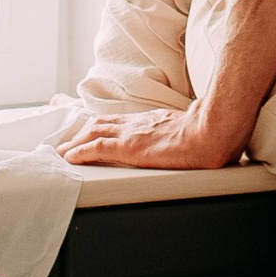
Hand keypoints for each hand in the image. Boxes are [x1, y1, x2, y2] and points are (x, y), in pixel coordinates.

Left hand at [61, 101, 244, 170]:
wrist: (213, 131)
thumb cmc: (211, 132)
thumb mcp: (193, 129)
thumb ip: (186, 132)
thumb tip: (197, 140)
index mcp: (153, 120)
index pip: (121, 119)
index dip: (103, 123)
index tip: (91, 126)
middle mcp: (138, 123)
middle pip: (101, 122)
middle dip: (81, 130)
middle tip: (65, 138)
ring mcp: (132, 133)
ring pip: (93, 132)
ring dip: (75, 141)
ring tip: (62, 151)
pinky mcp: (130, 147)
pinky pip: (97, 148)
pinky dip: (80, 151)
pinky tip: (69, 157)